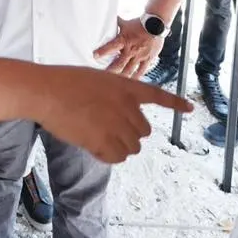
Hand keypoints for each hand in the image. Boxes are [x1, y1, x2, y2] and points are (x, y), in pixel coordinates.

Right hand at [37, 65, 192, 162]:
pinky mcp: (104, 140)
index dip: (175, 103)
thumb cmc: (64, 83)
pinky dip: (106, 156)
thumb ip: (114, 96)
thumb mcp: (97, 80)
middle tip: (106, 129)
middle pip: (144, 132)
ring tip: (95, 136)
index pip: (157, 95)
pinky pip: (117, 158)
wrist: (46, 91)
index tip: (190, 109)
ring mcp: (117, 124)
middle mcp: (127, 106)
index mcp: (126, 87)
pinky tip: (91, 146)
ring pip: (132, 148)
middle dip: (129, 134)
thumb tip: (119, 119)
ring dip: (117, 147)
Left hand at [94, 18, 162, 77]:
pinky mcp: (147, 59)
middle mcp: (131, 50)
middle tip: (102, 77)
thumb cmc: (140, 23)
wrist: (155, 25)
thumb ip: (116, 23)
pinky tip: (131, 82)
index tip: (94, 56)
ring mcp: (139, 56)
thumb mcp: (126, 23)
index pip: (111, 46)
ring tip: (114, 84)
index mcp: (124, 40)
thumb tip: (108, 17)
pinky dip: (136, 77)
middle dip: (110, 71)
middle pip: (119, 63)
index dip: (103, 51)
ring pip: (129, 70)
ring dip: (121, 77)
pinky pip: (141, 70)